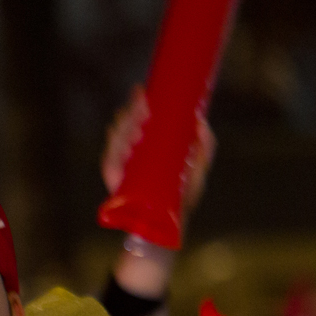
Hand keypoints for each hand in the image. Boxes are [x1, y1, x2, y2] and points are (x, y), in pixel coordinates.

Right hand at [101, 85, 215, 221]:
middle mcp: (129, 152)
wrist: (168, 225)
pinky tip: (123, 145)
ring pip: (115, 140)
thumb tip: (201, 121)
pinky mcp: (114, 182)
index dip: (136, 103)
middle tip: (143, 104)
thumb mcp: (199, 168)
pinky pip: (109, 162)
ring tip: (139, 124)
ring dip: (124, 130)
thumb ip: (206, 146)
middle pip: (123, 126)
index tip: (142, 90)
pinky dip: (114, 153)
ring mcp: (119, 166)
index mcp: (145, 144)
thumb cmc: (181, 196)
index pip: (136, 118)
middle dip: (132, 113)